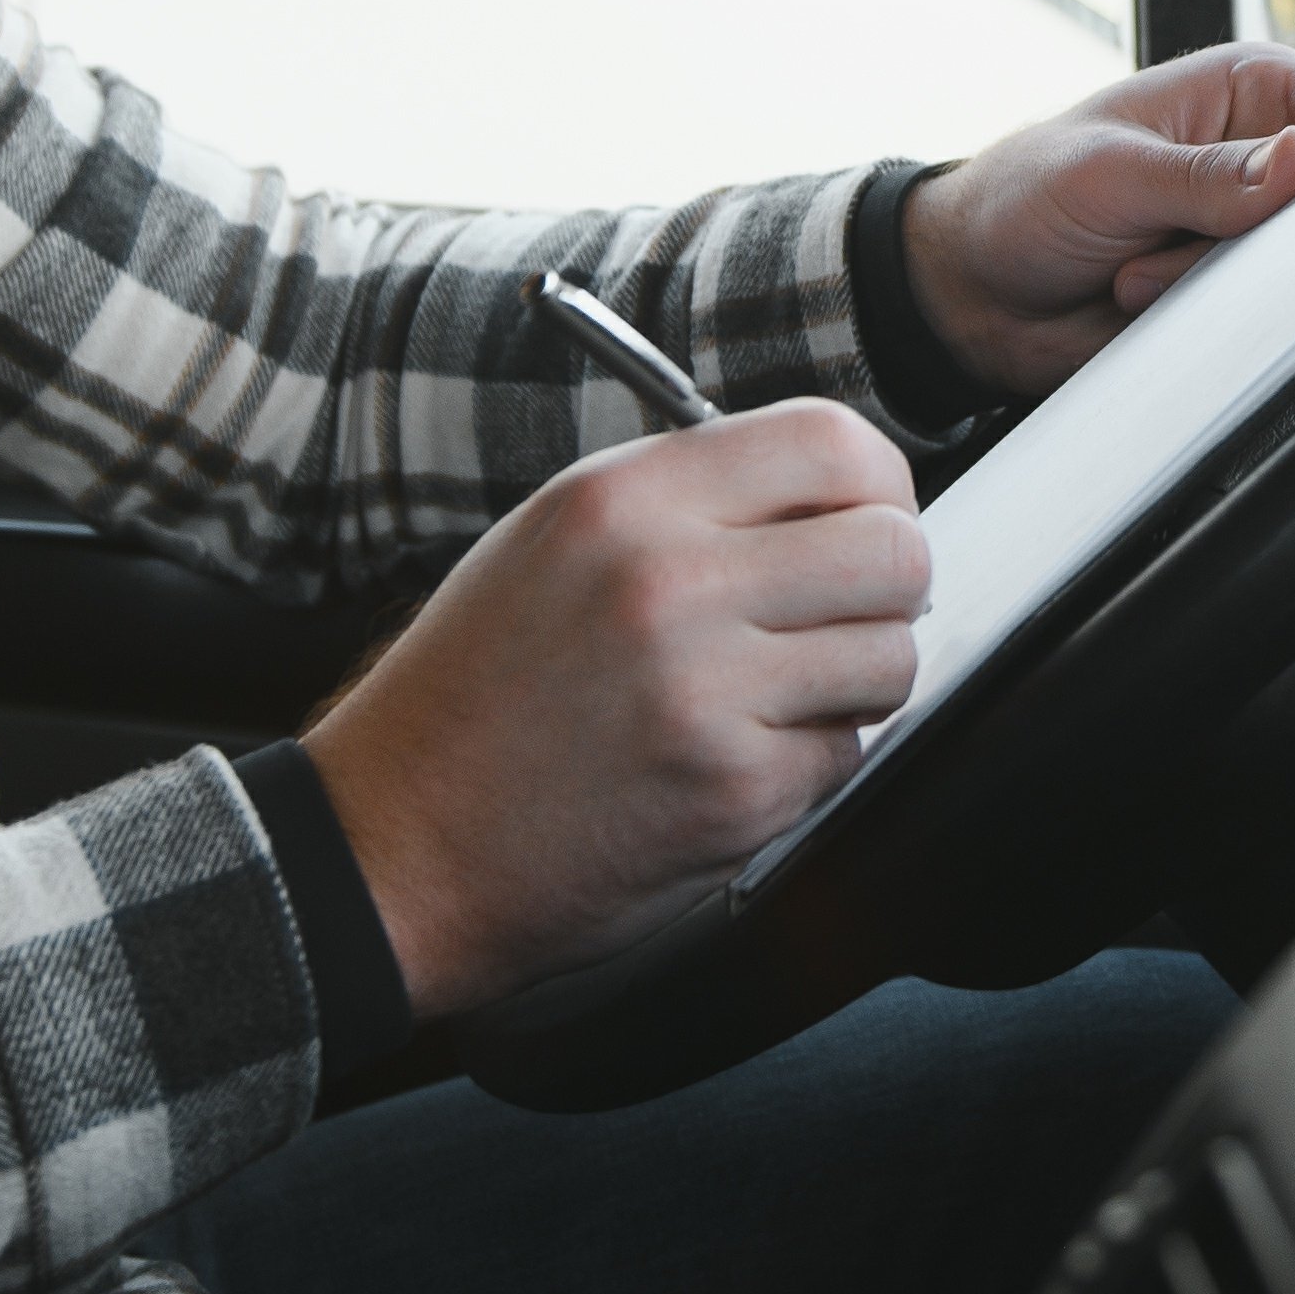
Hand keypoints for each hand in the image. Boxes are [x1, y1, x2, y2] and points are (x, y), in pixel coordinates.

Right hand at [298, 402, 927, 1015]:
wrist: (398, 849)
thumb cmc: (476, 697)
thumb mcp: (555, 543)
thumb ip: (691, 503)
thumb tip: (836, 495)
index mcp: (624, 500)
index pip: (834, 444)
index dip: (876, 486)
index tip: (862, 522)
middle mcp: (670, 582)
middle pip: (896, 548)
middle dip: (886, 589)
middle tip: (836, 618)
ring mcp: (707, 691)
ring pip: (891, 656)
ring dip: (853, 682)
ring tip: (772, 696)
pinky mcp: (733, 791)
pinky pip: (845, 753)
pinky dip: (804, 763)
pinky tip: (724, 762)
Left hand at [902, 42, 1294, 398]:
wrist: (968, 295)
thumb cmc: (1022, 198)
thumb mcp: (1107, 174)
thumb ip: (1203, 176)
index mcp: (1249, 92)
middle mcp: (1263, 163)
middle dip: (1283, 242)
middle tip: (1203, 247)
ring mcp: (1251, 239)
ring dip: (1229, 293)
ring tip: (1138, 277)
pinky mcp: (1234, 305)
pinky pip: (1269, 328)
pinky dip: (1221, 332)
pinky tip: (1150, 308)